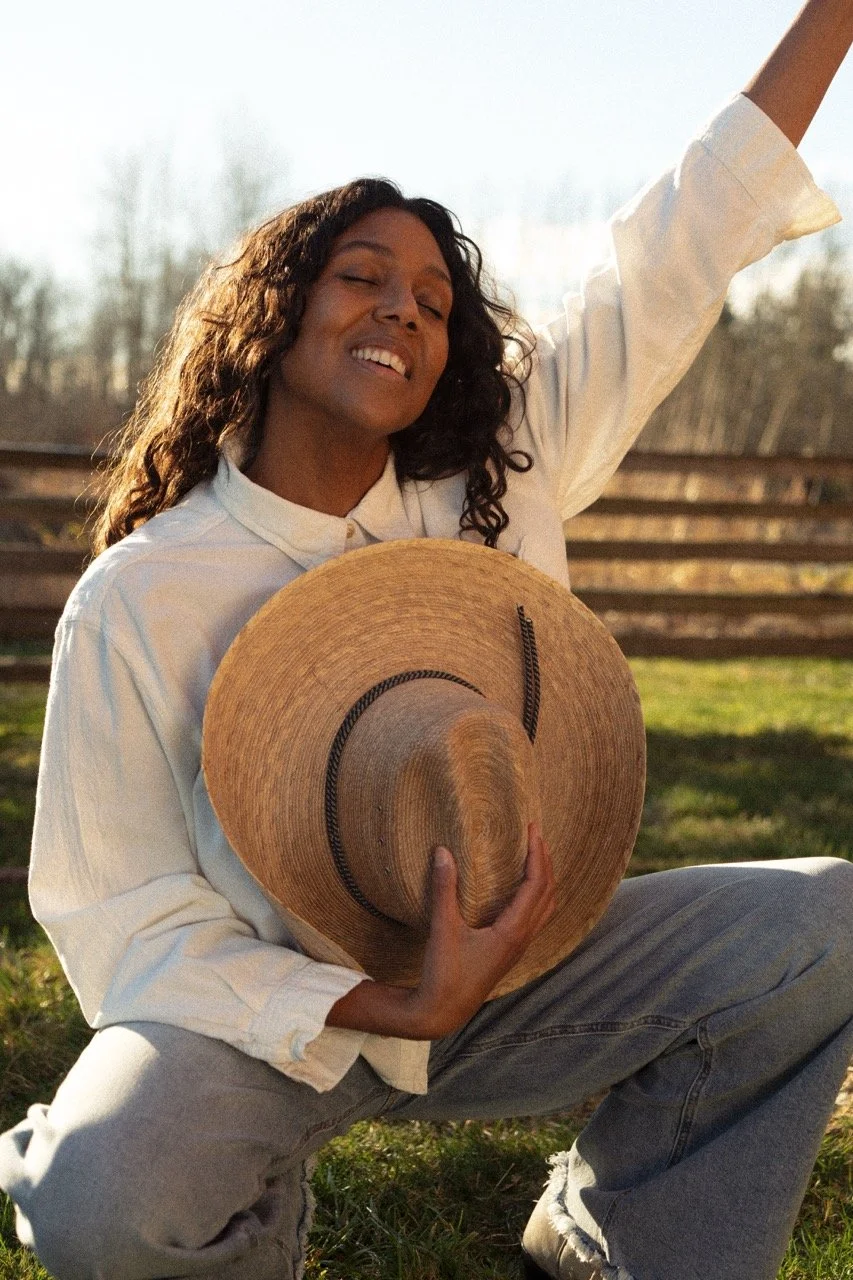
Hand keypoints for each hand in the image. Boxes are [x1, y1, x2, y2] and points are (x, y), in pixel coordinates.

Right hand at [326, 822, 555, 1039]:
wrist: (444, 1011)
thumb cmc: (444, 973)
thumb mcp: (442, 928)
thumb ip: (444, 889)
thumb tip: (442, 851)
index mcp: (512, 930)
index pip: (536, 884)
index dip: (537, 853)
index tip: (533, 829)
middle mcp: (522, 937)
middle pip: (548, 892)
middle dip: (545, 859)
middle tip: (536, 833)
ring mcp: (519, 946)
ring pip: (546, 906)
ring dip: (545, 877)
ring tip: (536, 854)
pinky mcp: (511, 950)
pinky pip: (537, 916)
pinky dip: (539, 894)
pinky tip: (525, 888)